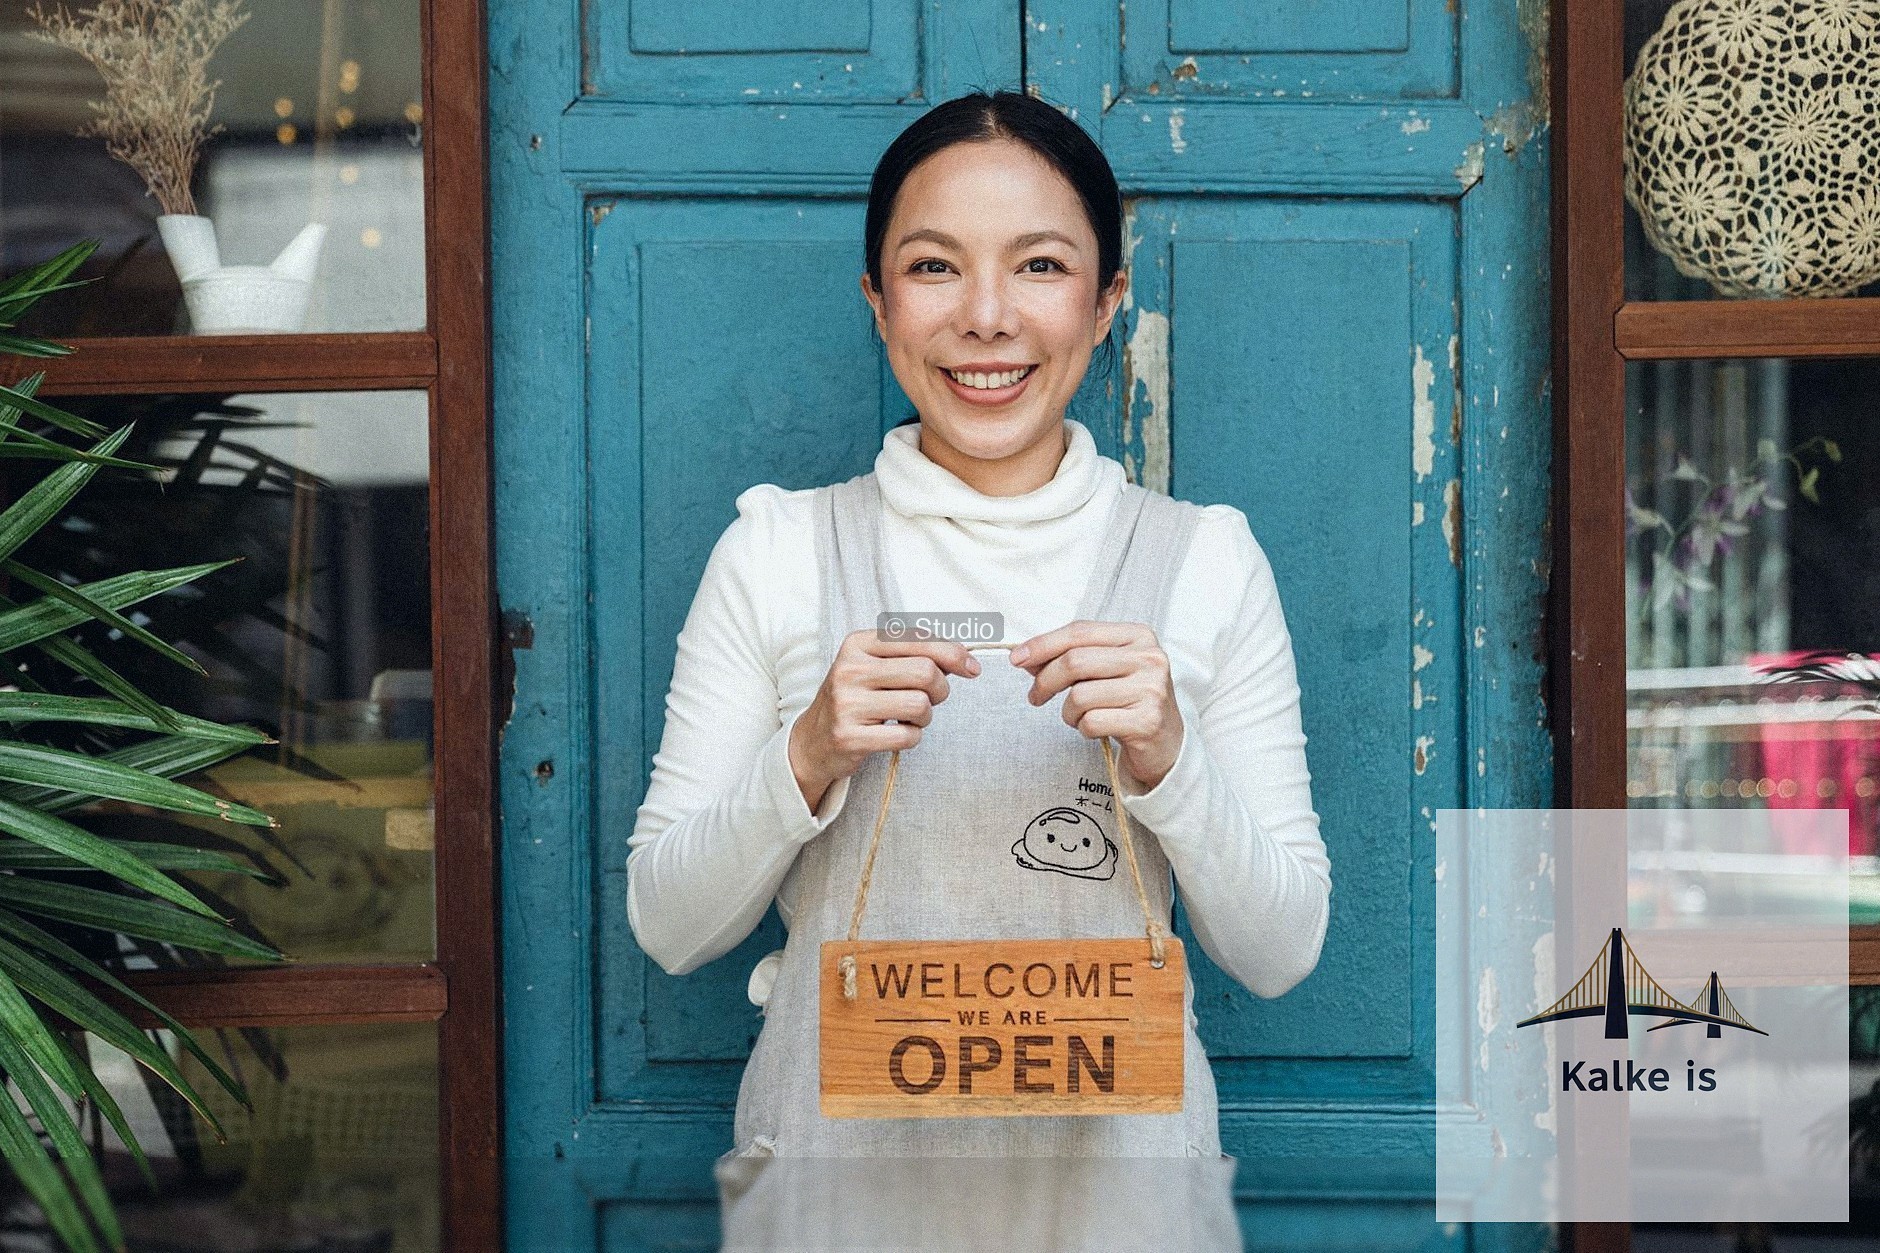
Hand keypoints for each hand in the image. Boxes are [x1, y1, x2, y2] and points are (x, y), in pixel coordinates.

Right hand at [788, 629, 980, 811]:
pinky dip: (913, 737)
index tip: (971, 668)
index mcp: (858, 643)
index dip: (954, 653)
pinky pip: (907, 736)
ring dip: (926, 716)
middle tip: (932, 698)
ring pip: (919, 704)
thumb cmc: (858, 698)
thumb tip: (965, 659)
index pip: (918, 638)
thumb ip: (915, 654)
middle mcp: (849, 669)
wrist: (814, 739)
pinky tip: (897, 734)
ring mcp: (847, 704)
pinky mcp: (850, 737)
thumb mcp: (876, 665)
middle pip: (925, 671)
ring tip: (909, 717)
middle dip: (940, 688)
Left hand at [1008, 620, 1183, 791]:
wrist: (1166, 743)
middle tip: (1035, 697)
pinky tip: (1097, 729)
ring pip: (1079, 696)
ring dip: (1068, 712)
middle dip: (1045, 681)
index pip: (1079, 632)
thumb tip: (1025, 657)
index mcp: (1138, 635)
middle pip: (1075, 661)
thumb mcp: (1104, 670)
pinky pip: (1091, 722)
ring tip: (1079, 717)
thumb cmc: (1128, 701)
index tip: (1016, 659)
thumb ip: (1070, 658)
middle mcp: (1149, 658)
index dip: (1043, 644)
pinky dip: (1083, 729)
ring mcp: (1150, 689)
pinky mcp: (1146, 721)